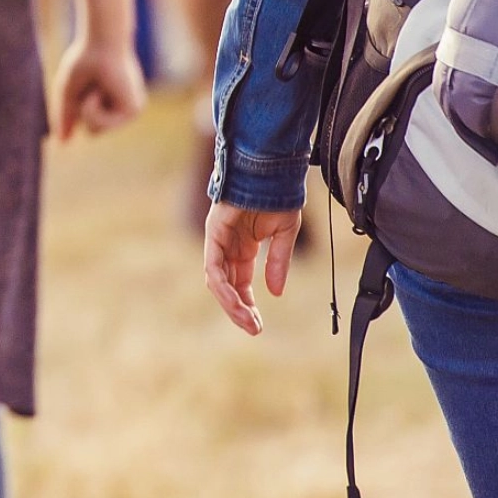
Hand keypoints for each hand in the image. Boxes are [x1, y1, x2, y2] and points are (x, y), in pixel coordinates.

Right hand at [50, 37, 144, 140]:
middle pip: (92, 131)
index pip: (89, 123)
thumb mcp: (68, 92)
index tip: (87, 83)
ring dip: (86, 109)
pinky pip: (101, 125)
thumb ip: (66, 117)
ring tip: (95, 88)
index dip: (78, 107)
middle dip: (82, 110)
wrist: (101, 41)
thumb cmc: (84, 60)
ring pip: (95, 131)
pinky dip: (92, 108)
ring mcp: (130, 111)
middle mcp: (124, 109)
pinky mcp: (132, 111)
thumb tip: (61, 144)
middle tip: (90, 87)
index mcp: (113, 104)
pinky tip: (99, 91)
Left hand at [203, 202, 302, 334]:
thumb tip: (274, 292)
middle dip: (238, 310)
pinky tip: (237, 300)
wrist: (271, 169)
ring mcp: (218, 239)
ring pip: (217, 279)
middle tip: (253, 329)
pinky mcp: (214, 231)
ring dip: (231, 303)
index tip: (258, 326)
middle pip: (226, 285)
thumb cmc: (278, 195)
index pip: (240, 283)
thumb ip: (278, 262)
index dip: (247, 305)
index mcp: (243, 247)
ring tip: (247, 321)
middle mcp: (227, 245)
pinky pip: (213, 264)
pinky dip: (223, 284)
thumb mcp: (284, 234)